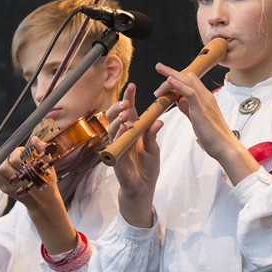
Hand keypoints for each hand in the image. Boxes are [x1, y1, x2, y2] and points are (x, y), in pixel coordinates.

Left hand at [0, 138, 76, 254]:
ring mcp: (10, 187)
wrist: (43, 202)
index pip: (16, 159)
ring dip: (0, 161)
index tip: (23, 151)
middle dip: (7, 155)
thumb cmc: (47, 181)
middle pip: (3, 165)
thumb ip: (43, 150)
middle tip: (14, 154)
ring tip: (8, 158)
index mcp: (31, 175)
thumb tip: (34, 139)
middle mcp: (19, 183)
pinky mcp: (5, 190)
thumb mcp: (49, 166)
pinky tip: (3, 164)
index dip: (17, 151)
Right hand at [106, 83, 161, 227]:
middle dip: (119, 106)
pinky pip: (114, 143)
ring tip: (124, 113)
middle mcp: (123, 134)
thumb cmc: (148, 166)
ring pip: (112, 127)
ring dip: (117, 119)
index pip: (129, 110)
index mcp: (134, 129)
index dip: (129, 97)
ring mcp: (117, 145)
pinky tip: (122, 128)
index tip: (132, 85)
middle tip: (126, 101)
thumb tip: (159, 120)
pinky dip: (117, 134)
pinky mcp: (115, 156)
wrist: (143, 186)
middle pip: (116, 115)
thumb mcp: (154, 148)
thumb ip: (153, 134)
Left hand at [154, 62, 258, 184]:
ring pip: (187, 80)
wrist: (225, 147)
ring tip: (158, 72)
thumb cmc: (213, 136)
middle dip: (171, 71)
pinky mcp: (201, 109)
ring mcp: (204, 101)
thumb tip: (179, 100)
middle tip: (158, 66)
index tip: (164, 74)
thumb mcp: (197, 119)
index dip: (177, 76)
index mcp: (205, 98)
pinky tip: (169, 80)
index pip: (190, 81)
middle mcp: (206, 96)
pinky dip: (178, 84)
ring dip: (171, 76)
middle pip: (188, 76)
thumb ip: (188, 109)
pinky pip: (189, 92)